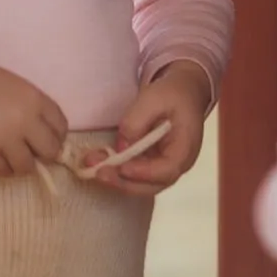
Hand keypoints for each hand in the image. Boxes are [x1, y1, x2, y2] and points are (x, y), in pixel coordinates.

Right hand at [0, 60, 67, 177]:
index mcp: (33, 99)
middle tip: (31, 150)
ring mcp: (4, 140)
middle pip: (50, 150)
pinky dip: (2, 167)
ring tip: (10, 154)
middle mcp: (24, 121)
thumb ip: (31, 106)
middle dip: (43, 153)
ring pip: (27, 166)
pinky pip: (3, 171)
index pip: (60, 126)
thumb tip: (44, 132)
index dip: (56, 135)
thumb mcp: (12, 84)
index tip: (47, 139)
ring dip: (21, 163)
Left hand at [87, 60, 210, 195]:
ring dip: (116, 178)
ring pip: (141, 184)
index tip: (122, 167)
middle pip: (151, 185)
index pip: (166, 170)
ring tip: (92, 167)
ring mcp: (164, 167)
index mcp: (185, 149)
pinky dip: (117, 171)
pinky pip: (135, 174)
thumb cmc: (173, 93)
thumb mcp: (155, 98)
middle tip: (99, 173)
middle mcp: (177, 165)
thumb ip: (137, 120)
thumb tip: (121, 146)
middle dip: (123, 182)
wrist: (184, 91)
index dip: (143, 173)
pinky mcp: (152, 164)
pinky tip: (99, 163)